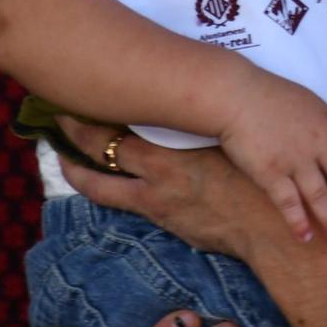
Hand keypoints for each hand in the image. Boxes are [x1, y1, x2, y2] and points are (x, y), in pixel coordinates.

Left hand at [59, 116, 287, 259]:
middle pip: (100, 150)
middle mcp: (157, 174)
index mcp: (174, 149)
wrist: (270, 228)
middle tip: (56, 119)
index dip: (90, 114)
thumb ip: (200, 126)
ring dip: (79, 171)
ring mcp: (155, 201)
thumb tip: (185, 104)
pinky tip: (104, 184)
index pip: (118, 126)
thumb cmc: (257, 177)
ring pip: (101, 186)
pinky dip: (109, 192)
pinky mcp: (163, 220)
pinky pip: (125, 205)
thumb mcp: (228, 141)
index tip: (73, 98)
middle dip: (74, 134)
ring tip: (63, 160)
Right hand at [216, 75, 326, 243]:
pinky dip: (298, 221)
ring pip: (321, 195)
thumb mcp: (309, 103)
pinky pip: (289, 202)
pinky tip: (305, 237)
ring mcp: (295, 160)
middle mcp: (317, 143)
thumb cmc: (270, 95)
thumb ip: (326, 124)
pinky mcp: (271, 173)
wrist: (236, 95)